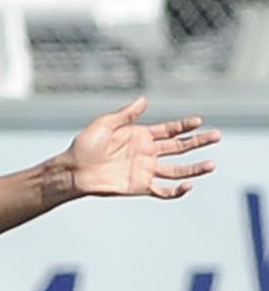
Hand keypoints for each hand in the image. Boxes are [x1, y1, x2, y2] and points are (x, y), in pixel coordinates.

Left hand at [64, 96, 219, 200]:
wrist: (73, 170)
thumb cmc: (85, 145)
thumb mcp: (105, 124)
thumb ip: (126, 114)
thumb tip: (144, 99)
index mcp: (140, 136)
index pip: (169, 130)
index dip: (184, 126)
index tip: (199, 121)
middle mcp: (146, 153)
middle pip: (179, 147)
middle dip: (198, 142)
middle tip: (216, 136)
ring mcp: (145, 170)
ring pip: (177, 170)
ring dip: (194, 168)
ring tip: (211, 164)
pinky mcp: (140, 186)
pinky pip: (163, 191)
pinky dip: (177, 190)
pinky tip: (188, 185)